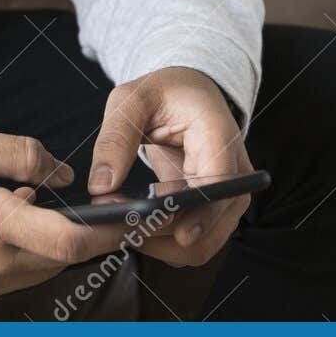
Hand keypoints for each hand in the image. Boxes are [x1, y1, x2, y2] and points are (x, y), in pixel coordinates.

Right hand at [0, 126, 137, 307]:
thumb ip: (18, 154)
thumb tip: (62, 174)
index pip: (73, 241)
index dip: (107, 228)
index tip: (126, 213)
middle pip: (63, 257)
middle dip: (77, 230)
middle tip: (70, 198)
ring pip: (41, 270)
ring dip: (47, 242)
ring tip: (20, 204)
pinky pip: (14, 278)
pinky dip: (20, 254)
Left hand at [90, 66, 252, 268]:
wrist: (187, 95)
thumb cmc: (162, 92)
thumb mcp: (130, 101)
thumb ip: (114, 139)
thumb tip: (101, 186)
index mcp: (218, 135)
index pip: (220, 182)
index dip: (202, 212)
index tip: (179, 233)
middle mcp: (234, 170)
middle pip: (213, 223)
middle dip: (168, 233)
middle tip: (120, 227)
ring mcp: (227, 193)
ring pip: (204, 241)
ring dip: (164, 243)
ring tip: (123, 228)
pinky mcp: (213, 208)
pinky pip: (194, 239)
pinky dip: (167, 241)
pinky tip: (137, 229)